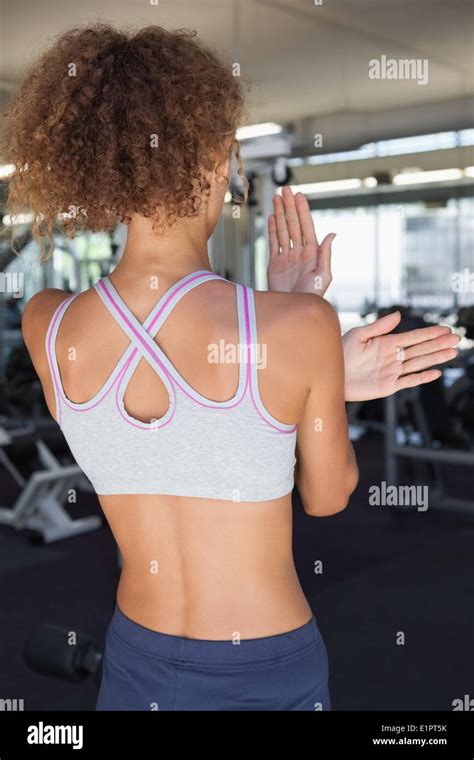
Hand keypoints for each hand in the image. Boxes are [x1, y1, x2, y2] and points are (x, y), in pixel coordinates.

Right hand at [267, 186, 335, 294]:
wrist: (293, 311)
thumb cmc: (311, 297)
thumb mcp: (323, 276)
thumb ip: (325, 254)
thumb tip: (332, 234)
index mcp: (312, 253)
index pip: (307, 226)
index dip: (303, 210)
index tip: (299, 195)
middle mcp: (299, 252)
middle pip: (294, 224)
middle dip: (289, 206)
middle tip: (285, 189)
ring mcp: (286, 257)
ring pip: (283, 230)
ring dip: (281, 213)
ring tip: (277, 198)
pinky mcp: (274, 264)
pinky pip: (274, 243)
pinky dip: (273, 230)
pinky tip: (273, 217)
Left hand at [343, 311, 459, 401]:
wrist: (330, 374)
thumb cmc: (341, 352)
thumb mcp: (359, 335)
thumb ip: (379, 326)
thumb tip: (399, 314)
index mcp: (387, 342)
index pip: (413, 337)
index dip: (429, 333)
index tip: (445, 329)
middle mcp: (393, 356)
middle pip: (421, 349)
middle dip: (438, 344)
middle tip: (457, 338)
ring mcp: (392, 371)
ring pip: (419, 364)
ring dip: (435, 358)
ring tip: (452, 352)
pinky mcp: (388, 386)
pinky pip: (409, 381)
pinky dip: (422, 377)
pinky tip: (435, 372)